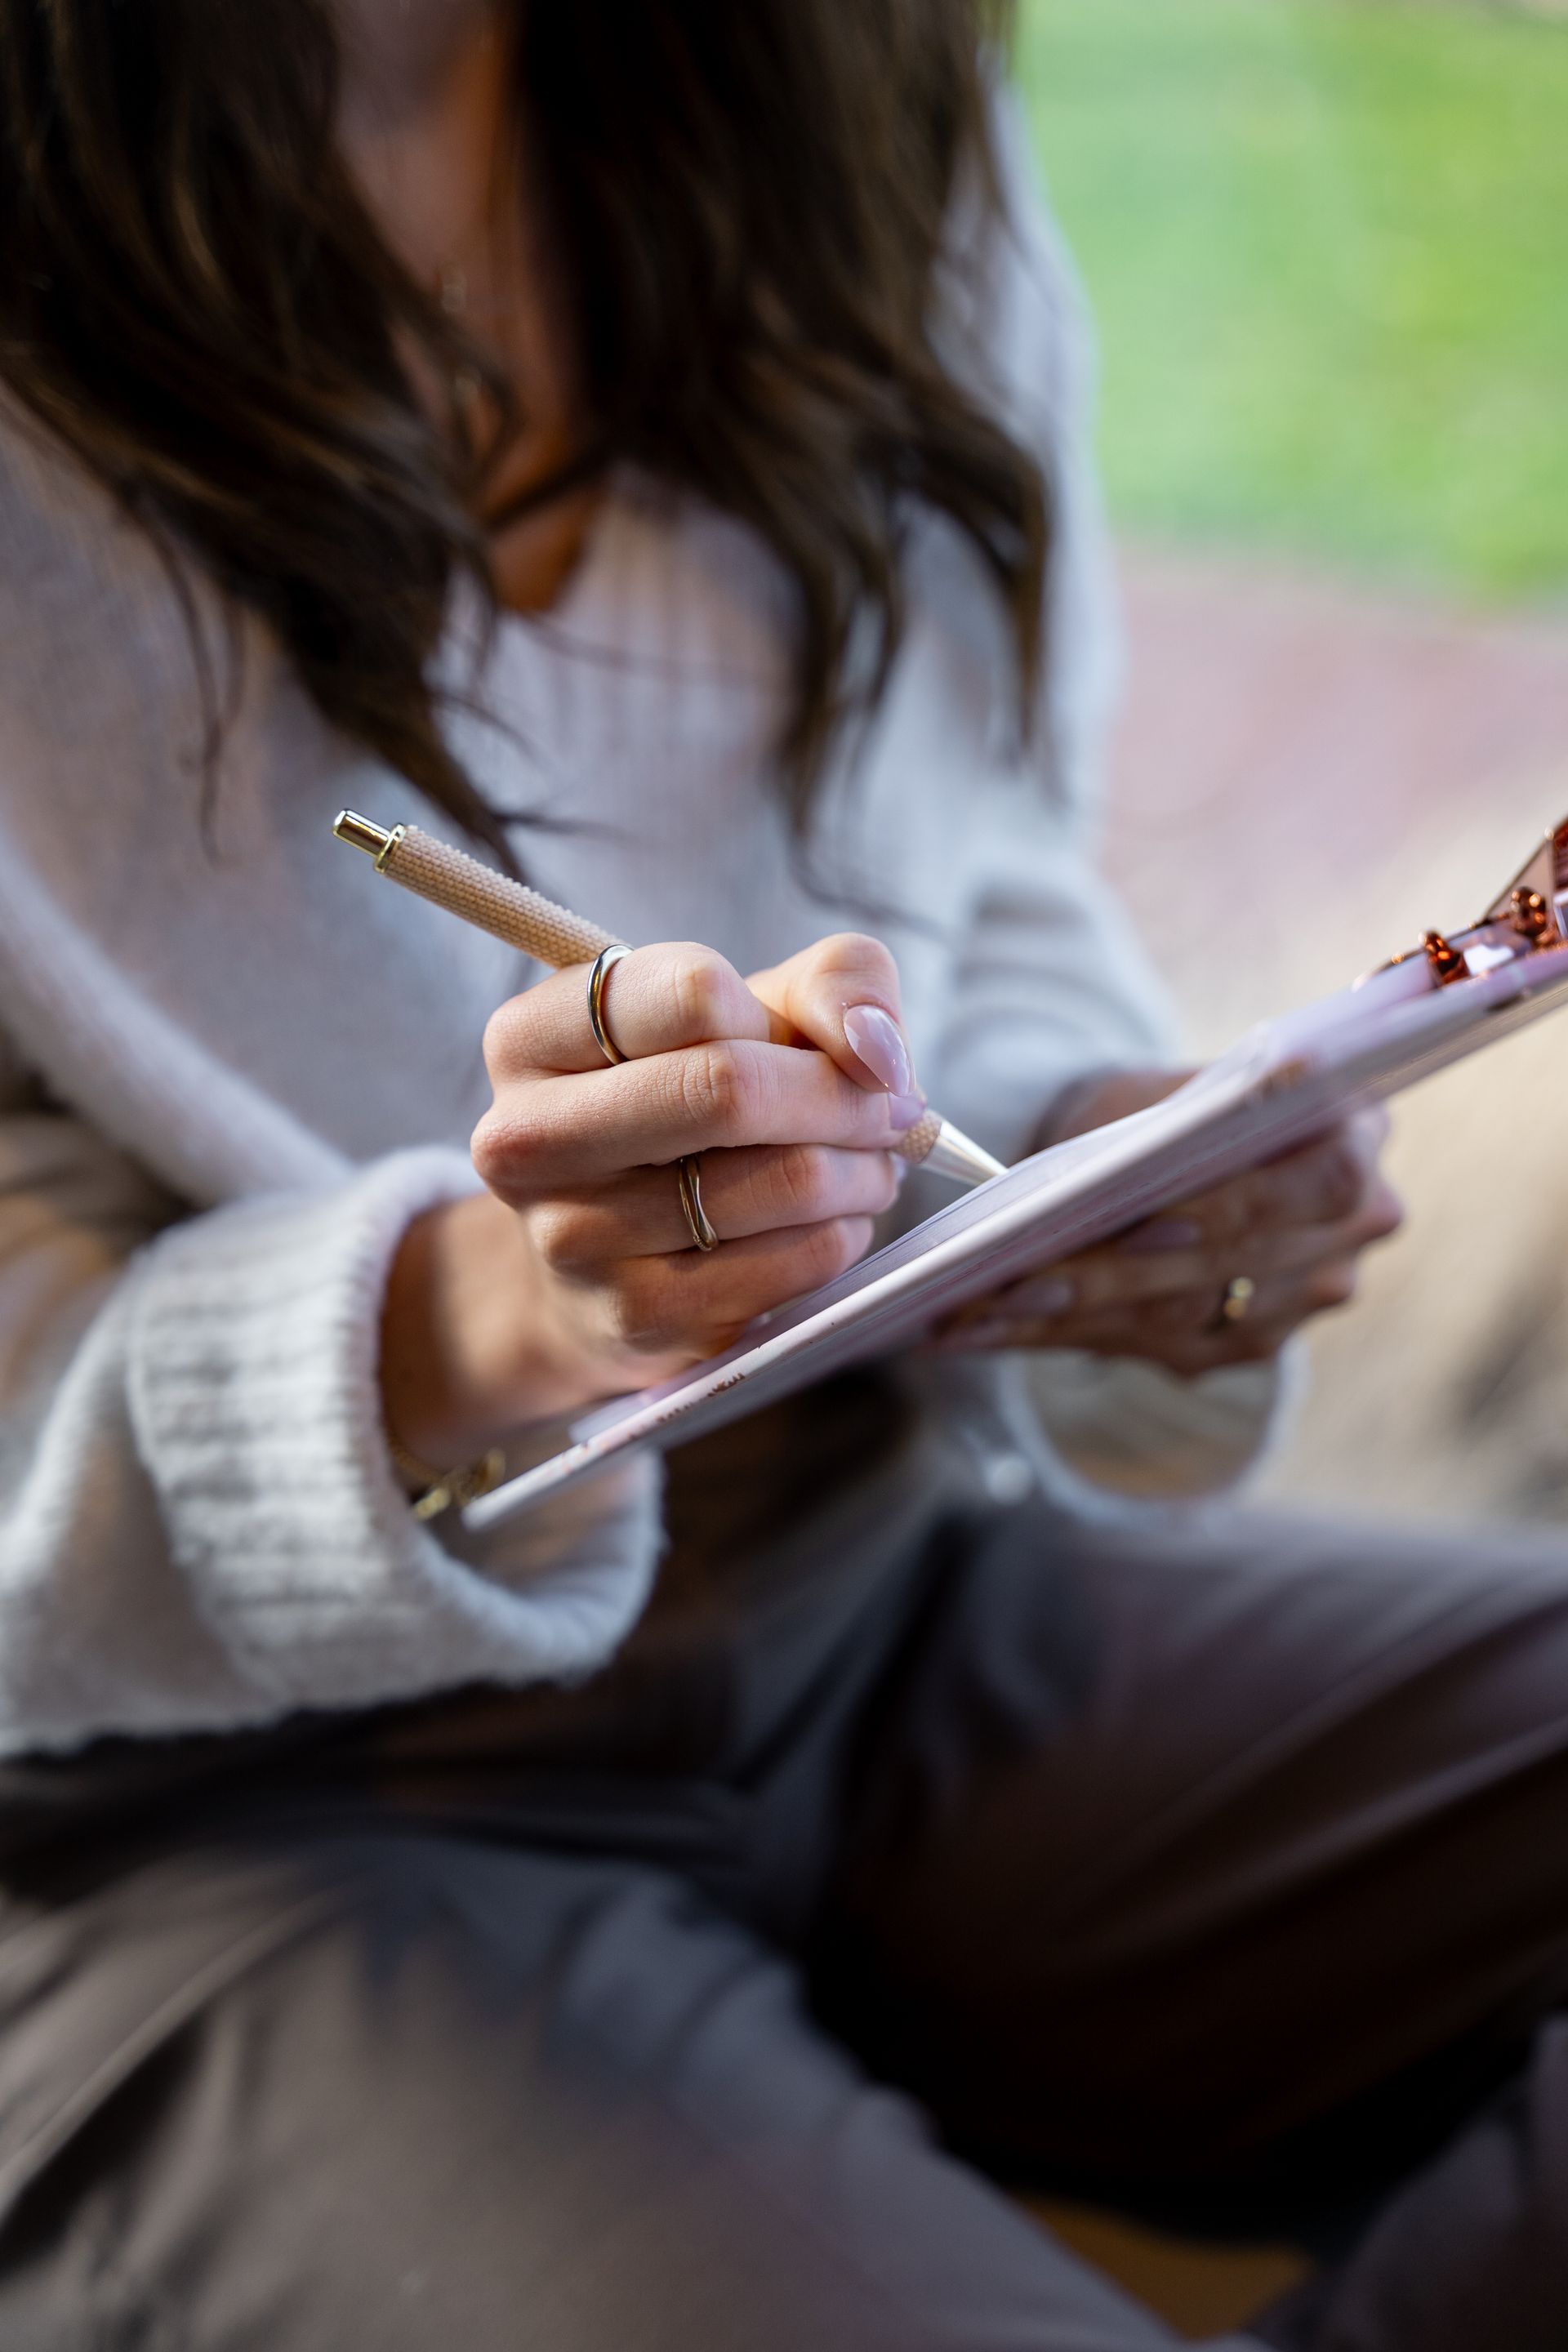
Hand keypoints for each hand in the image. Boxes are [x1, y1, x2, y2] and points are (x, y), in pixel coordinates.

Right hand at [380, 934, 922, 1464]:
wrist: (606, 1266)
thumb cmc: (692, 1110)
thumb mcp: (756, 1010)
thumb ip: (834, 984)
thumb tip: (878, 1053)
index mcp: (534, 1036)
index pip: (694, 992)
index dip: (793, 1019)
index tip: (831, 1047)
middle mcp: (528, 1137)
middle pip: (730, 1088)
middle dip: (846, 1099)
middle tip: (891, 1111)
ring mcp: (575, 1236)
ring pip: (783, 1181)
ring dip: (862, 1171)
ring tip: (865, 1167)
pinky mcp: (638, 1317)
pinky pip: (799, 1261)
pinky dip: (845, 1233)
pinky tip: (831, 1224)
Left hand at [940, 1069, 1403, 1376]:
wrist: (1175, 1143)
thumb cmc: (1165, 1105)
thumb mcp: (1167, 1090)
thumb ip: (1168, 1127)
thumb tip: (1105, 1182)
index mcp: (1356, 1136)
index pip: (1317, 1182)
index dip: (1232, 1206)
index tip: (1144, 1222)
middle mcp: (1352, 1227)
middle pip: (1228, 1262)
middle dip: (1107, 1274)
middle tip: (1007, 1282)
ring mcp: (1306, 1294)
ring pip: (1181, 1315)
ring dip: (1068, 1318)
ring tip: (972, 1312)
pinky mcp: (1251, 1341)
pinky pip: (1149, 1346)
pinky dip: (1060, 1337)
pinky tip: (986, 1329)